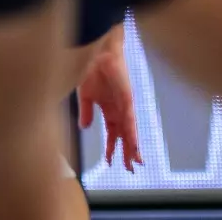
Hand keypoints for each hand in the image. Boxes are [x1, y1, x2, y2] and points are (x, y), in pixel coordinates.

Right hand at [77, 35, 142, 171]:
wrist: (95, 51)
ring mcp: (124, 104)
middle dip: (127, 152)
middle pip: (124, 135)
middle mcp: (119, 110)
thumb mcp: (84, 95)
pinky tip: (134, 142)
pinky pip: (130, 118)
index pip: (112, 133)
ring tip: (136, 161)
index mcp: (108, 109)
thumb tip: (84, 128)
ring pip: (130, 130)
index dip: (111, 147)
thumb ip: (86, 112)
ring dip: (133, 146)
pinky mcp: (127, 97)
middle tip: (130, 169)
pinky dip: (132, 131)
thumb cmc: (90, 69)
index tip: (110, 161)